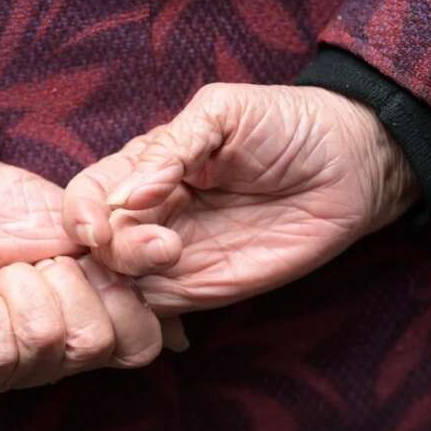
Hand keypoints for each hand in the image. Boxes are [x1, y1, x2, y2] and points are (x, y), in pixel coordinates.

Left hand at [0, 150, 186, 392]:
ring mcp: (17, 369)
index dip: (119, 297)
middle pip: (92, 344)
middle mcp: (63, 358)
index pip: (139, 346)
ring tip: (5, 275)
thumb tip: (178, 307)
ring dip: (21, 286)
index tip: (91, 259)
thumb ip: (134, 258)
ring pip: (44, 341)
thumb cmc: (18, 213)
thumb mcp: (89, 226)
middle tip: (39, 263)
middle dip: (64, 282)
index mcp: (100, 327)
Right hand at [63, 84, 418, 314]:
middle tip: (163, 243)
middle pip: (96, 246)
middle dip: (114, 248)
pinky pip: (154, 311)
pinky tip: (163, 304)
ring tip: (173, 258)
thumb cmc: (286, 125)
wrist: (350, 167)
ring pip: (117, 283)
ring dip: (126, 285)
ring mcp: (173, 257)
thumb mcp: (223, 113)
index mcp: (143, 167)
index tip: (97, 225)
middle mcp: (149, 215)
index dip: (79, 212)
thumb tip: (127, 194)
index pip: (87, 195)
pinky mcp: (202, 290)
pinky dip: (143, 317)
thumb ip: (170, 146)